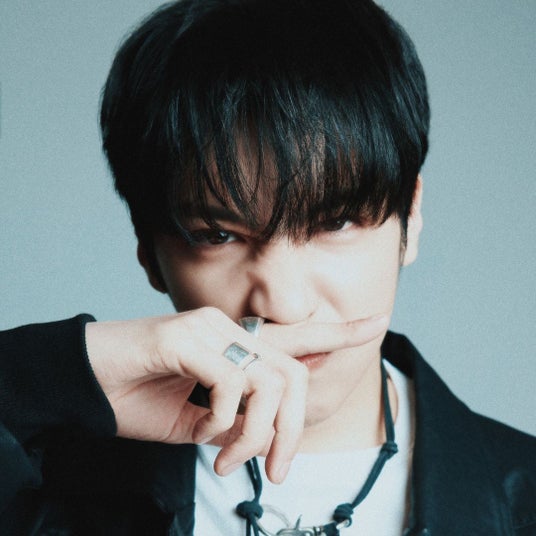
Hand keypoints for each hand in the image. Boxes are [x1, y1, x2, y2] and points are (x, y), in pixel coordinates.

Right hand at [85, 307, 387, 482]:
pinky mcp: (190, 335)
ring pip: (271, 384)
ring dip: (256, 436)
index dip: (341, 330)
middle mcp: (231, 330)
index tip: (378, 322)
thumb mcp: (202, 419)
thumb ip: (241, 415)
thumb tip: (272, 424)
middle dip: (294, 432)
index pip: (299, 334)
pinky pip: (232, 386)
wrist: (88, 383)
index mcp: (237, 347)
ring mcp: (212, 329)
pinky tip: (202, 434)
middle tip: (274, 471)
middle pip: (295, 376)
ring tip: (225, 461)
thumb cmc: (141, 399)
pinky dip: (223, 422)